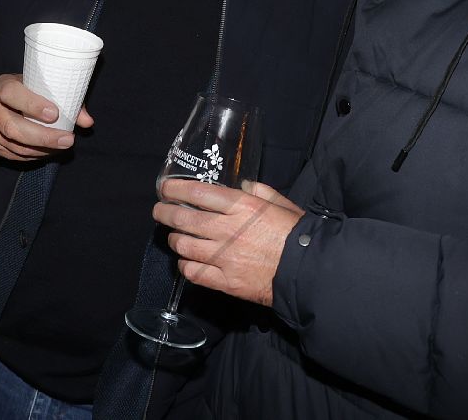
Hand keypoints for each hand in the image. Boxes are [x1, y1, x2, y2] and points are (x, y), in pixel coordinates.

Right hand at [0, 73, 94, 160]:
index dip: (32, 104)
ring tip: (63, 145)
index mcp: (1, 86)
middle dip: (43, 136)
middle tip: (68, 139)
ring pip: (15, 144)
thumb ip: (65, 99)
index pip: (11, 93)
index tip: (55, 114)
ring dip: (43, 149)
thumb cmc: (26, 90)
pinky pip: (14, 155)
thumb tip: (87, 121)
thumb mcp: (40, 86)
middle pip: (12, 127)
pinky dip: (35, 155)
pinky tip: (50, 151)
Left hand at [153, 178, 302, 306]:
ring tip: (174, 236)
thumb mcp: (281, 203)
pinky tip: (186, 261)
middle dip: (165, 213)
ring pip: (184, 246)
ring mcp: (224, 258)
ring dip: (174, 239)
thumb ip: (259, 191)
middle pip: (184, 219)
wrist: (308, 271)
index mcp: (242, 206)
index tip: (165, 188)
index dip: (176, 190)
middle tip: (159, 211)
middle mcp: (228, 230)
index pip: (198, 194)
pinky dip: (185, 266)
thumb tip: (241, 185)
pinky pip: (194, 273)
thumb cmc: (296, 234)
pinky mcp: (225, 282)